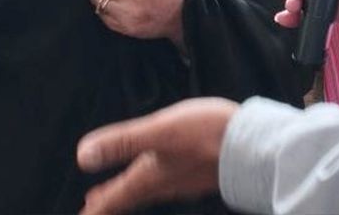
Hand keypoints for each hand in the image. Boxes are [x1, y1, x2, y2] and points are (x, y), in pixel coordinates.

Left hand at [78, 97, 237, 214]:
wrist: (255, 145)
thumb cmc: (209, 135)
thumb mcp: (161, 131)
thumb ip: (123, 141)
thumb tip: (83, 155)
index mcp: (151, 175)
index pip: (115, 197)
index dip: (96, 208)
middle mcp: (166, 183)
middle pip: (132, 197)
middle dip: (111, 202)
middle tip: (93, 206)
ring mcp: (186, 180)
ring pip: (150, 191)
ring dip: (131, 193)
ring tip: (121, 192)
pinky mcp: (203, 172)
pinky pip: (170, 183)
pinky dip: (155, 182)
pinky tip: (164, 173)